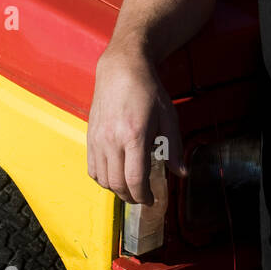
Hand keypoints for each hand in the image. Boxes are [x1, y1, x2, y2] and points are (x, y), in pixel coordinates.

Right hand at [87, 46, 185, 205]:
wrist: (121, 69)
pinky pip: (92, 168)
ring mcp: (98, 138)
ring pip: (102, 179)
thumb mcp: (168, 116)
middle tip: (143, 197)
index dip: (144, 196)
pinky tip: (115, 175)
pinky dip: (103, 178)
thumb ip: (174, 148)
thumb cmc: (148, 90)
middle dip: (131, 197)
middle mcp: (112, 139)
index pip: (134, 179)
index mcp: (134, 135)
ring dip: (116, 190)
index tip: (152, 199)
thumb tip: (181, 173)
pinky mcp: (90, 136)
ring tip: (130, 188)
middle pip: (117, 184)